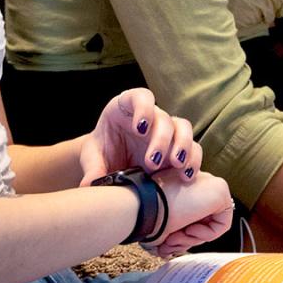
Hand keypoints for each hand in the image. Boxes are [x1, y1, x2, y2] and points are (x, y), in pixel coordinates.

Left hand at [79, 88, 200, 185]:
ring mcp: (168, 131)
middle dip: (161, 140)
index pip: (140, 97)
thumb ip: (93, 168)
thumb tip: (90, 185)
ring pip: (183, 129)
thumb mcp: (93, 156)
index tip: (140, 128)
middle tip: (152, 162)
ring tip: (176, 166)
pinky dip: (193, 161)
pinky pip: (193, 149)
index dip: (143, 108)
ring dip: (183, 147)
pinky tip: (187, 177)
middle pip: (164, 119)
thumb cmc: (104, 150)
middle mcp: (151, 116)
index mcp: (127, 107)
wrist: (113, 161)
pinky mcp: (178, 148)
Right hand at [147, 168, 234, 257]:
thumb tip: (170, 248)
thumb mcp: (161, 220)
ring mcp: (210, 183)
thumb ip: (172, 229)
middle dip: (187, 238)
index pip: (192, 215)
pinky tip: (189, 227)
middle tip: (171, 243)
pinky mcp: (221, 190)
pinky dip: (205, 234)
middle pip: (203, 220)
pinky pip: (222, 225)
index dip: (181, 233)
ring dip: (192, 238)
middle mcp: (197, 180)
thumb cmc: (146, 214)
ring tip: (175, 237)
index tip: (167, 239)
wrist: (145, 206)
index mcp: (181, 183)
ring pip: (211, 224)